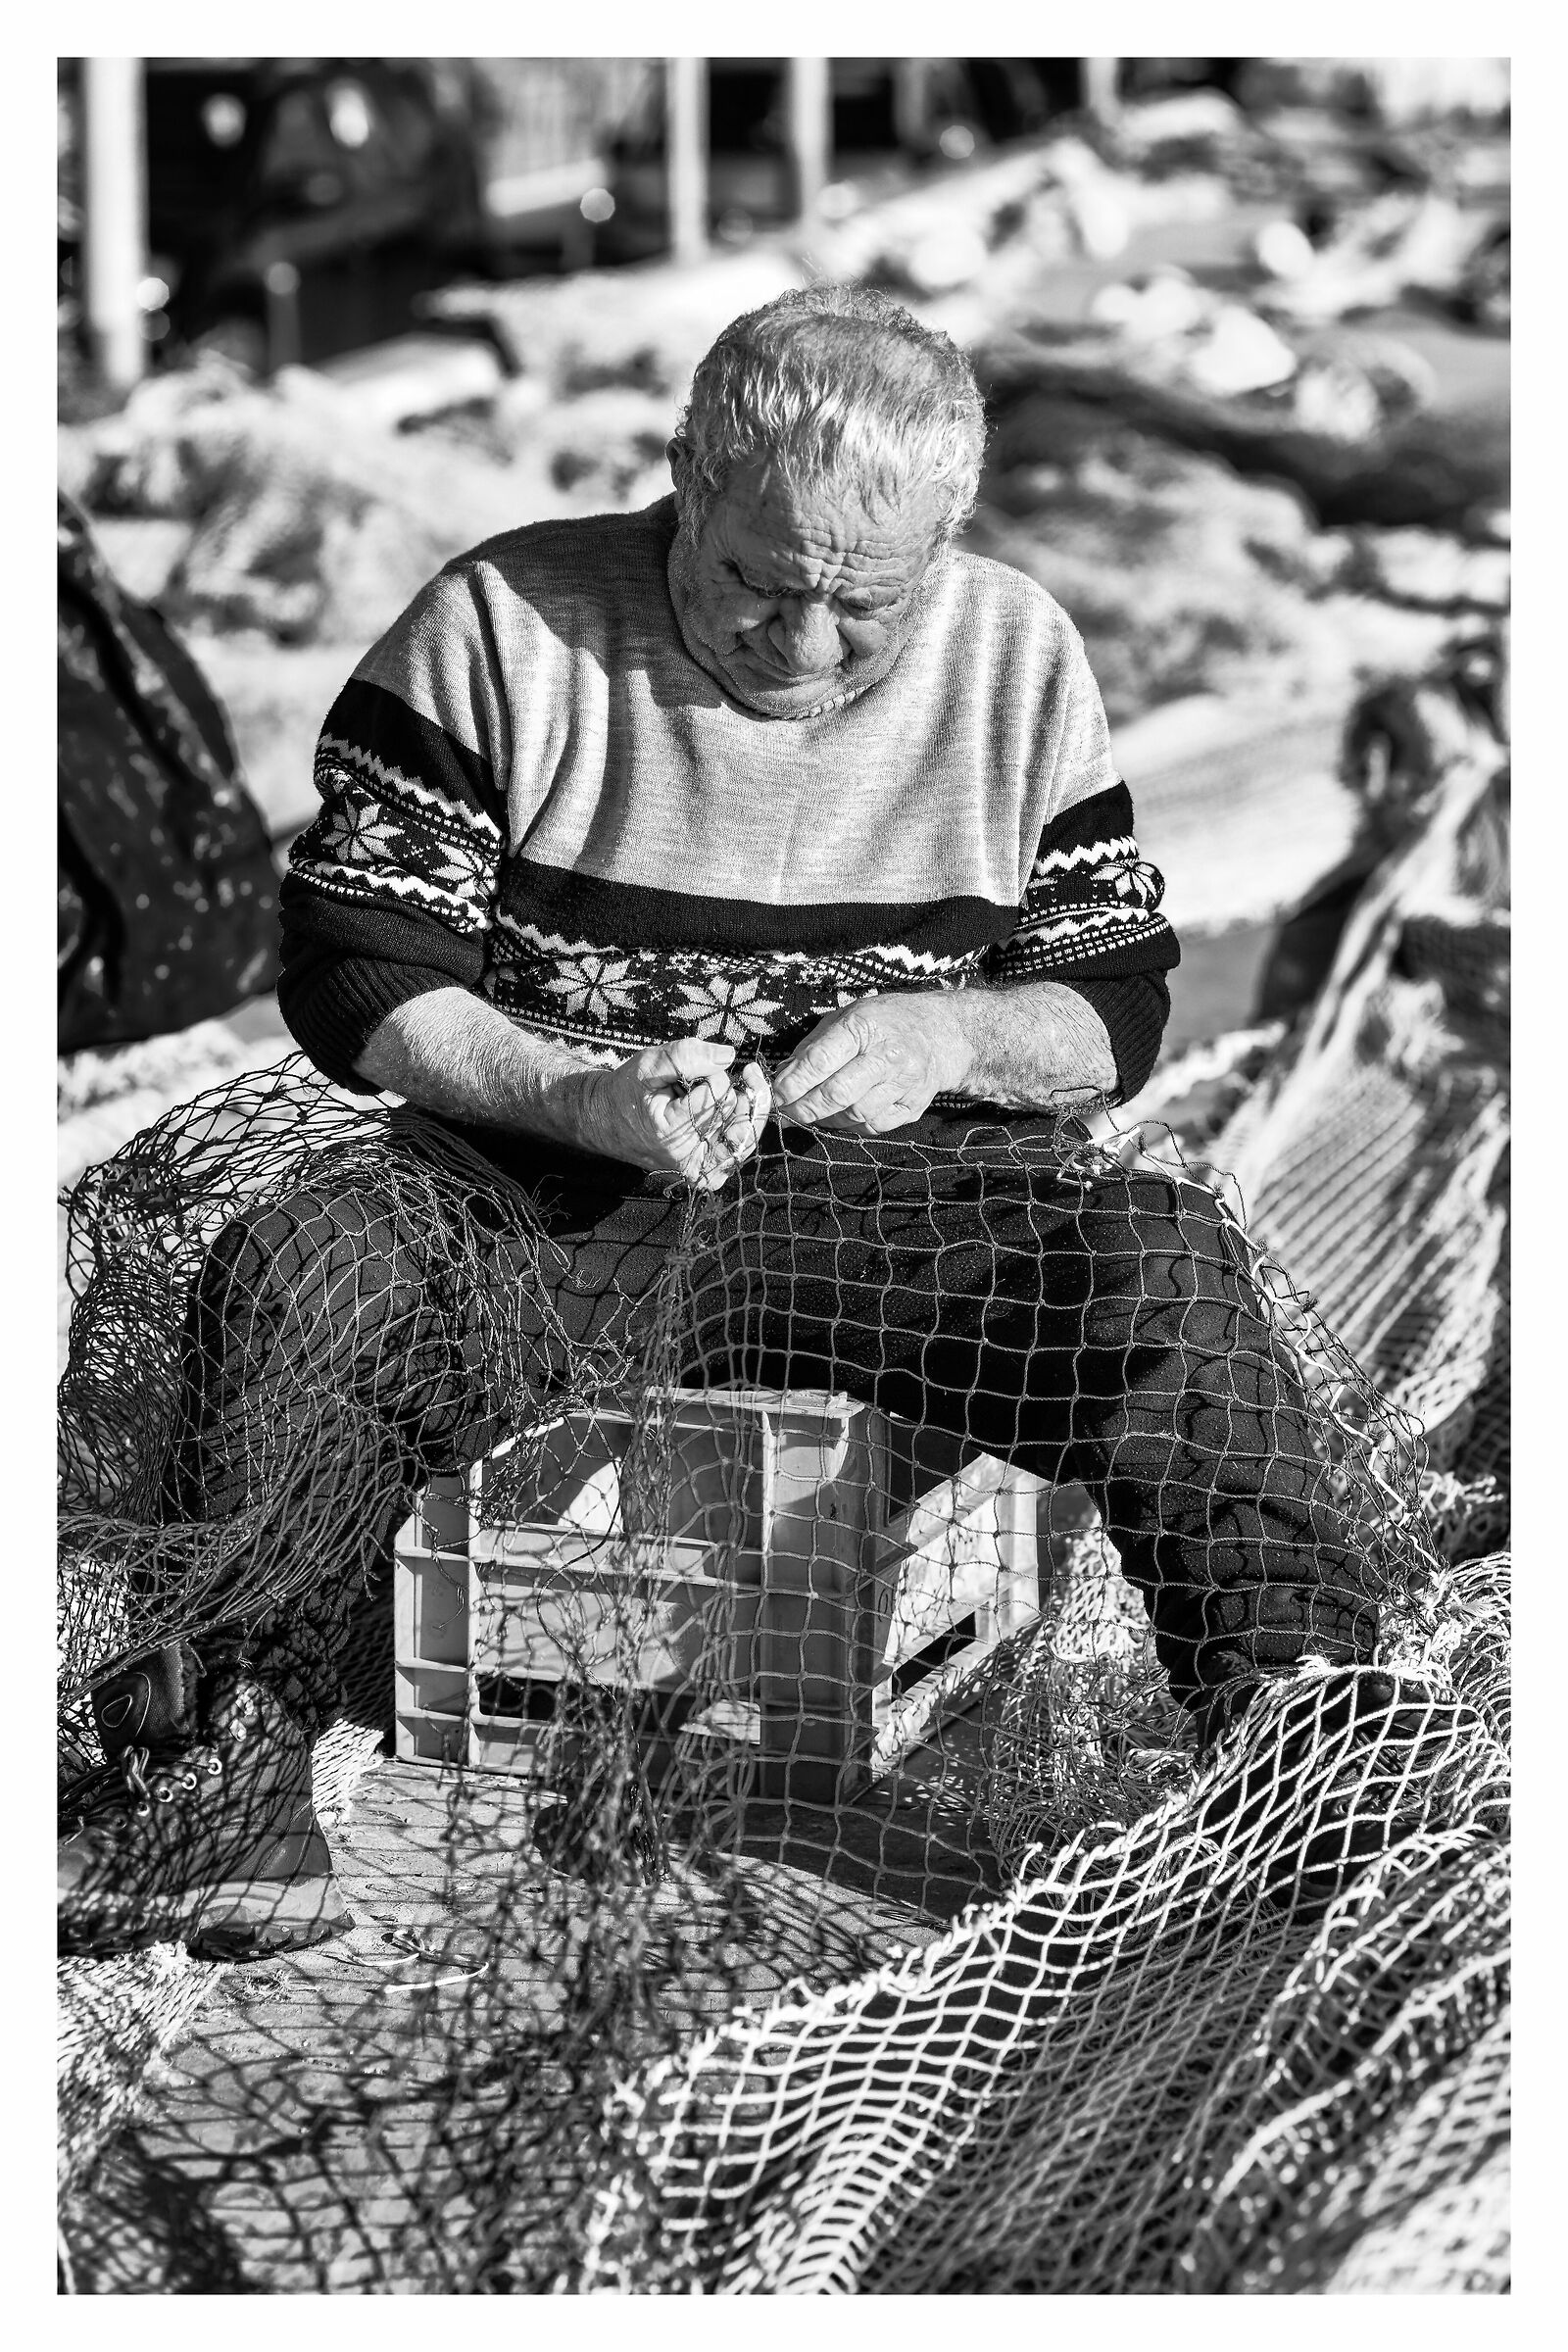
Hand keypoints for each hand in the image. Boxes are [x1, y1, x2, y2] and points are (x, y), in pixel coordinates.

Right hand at [581, 1039, 770, 1190]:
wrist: (607, 1122)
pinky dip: (740, 1124)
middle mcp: (689, 1160)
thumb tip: (728, 1056)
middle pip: (737, 1115)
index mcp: (672, 1134)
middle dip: (727, 1090)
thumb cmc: (627, 1092)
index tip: (690, 1073)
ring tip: (716, 1090)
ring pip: (746, 1134)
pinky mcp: (707, 1174)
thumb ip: (686, 1056)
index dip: (712, 1074)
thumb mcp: (648, 1064)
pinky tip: (727, 1107)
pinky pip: (740, 1148)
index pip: (718, 1095)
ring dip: (741, 1107)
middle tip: (706, 1079)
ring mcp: (700, 1172)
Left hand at [772, 994, 972, 1134]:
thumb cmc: (883, 1022)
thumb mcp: (845, 1017)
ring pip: (855, 1114)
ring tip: (815, 1112)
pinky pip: (874, 1126)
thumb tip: (783, 1078)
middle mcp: (887, 1055)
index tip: (777, 1094)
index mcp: (863, 1026)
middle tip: (788, 1112)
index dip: (794, 1083)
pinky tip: (843, 1114)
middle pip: (837, 1094)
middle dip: (805, 1108)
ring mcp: (904, 1083)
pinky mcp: (913, 1105)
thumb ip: (812, 1047)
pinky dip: (851, 1126)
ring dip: (826, 1119)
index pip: (821, 1060)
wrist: (938, 1034)